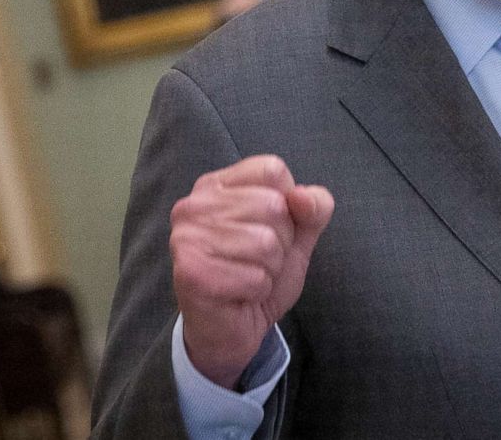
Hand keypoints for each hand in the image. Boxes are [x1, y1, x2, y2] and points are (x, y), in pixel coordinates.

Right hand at [171, 155, 333, 388]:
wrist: (232, 330)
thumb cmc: (259, 273)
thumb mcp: (298, 234)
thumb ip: (313, 208)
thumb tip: (301, 196)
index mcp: (216, 185)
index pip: (272, 170)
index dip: (288, 204)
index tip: (267, 228)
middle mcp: (193, 205)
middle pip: (273, 205)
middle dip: (281, 241)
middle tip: (257, 260)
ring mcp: (187, 238)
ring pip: (266, 242)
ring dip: (269, 268)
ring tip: (248, 276)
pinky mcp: (191, 272)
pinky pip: (255, 276)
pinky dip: (258, 290)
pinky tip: (240, 294)